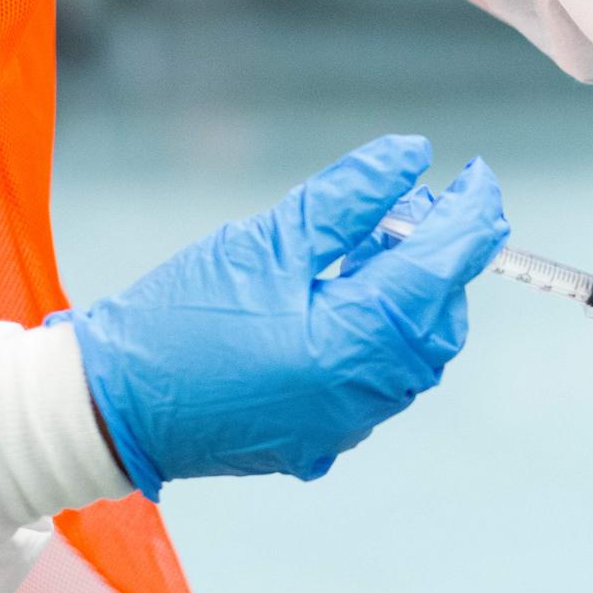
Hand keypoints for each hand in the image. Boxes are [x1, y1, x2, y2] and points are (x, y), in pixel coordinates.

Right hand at [52, 135, 508, 498]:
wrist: (112, 405)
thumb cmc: (179, 316)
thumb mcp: (266, 240)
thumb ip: (350, 197)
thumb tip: (413, 155)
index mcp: (353, 344)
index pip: (443, 269)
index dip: (473, 217)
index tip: (480, 178)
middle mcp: (365, 396)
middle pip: (440, 315)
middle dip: (441, 257)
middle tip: (409, 210)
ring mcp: (348, 424)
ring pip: (416, 351)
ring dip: (410, 295)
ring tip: (369, 250)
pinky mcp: (327, 437)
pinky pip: (381, 379)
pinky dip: (381, 333)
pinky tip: (346, 300)